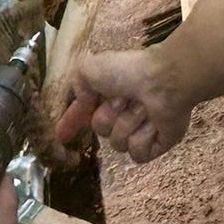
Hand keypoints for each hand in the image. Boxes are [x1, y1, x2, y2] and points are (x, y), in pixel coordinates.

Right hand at [57, 45, 194, 162]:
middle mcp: (122, 113)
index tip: (61, 137)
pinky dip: (143, 138)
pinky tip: (153, 123)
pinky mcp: (156, 146)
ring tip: (143, 108)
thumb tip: (81, 105)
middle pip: (100, 130)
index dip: (72, 123)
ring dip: (128, 124)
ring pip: (118, 143)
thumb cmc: (126, 72)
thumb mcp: (88, 69)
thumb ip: (76, 87)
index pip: (84, 114)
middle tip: (123, 99)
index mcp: (108, 95)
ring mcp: (139, 131)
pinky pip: (137, 154)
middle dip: (108, 115)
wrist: (163, 82)